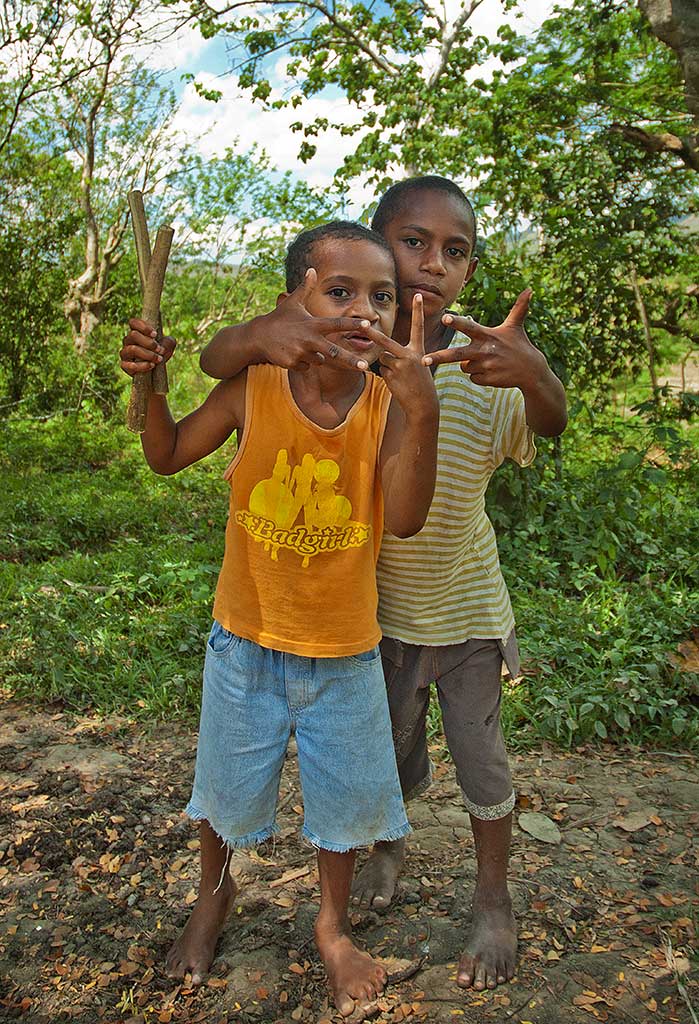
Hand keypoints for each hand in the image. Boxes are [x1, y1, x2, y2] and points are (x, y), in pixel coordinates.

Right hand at [121, 318, 175, 375]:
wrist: (156, 370)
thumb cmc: (160, 353)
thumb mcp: (168, 345)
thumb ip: (168, 341)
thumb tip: (162, 347)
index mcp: (137, 332)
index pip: (133, 322)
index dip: (144, 327)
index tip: (155, 335)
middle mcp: (128, 341)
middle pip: (133, 335)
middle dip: (149, 343)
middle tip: (160, 350)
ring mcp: (125, 353)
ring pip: (132, 349)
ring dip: (148, 354)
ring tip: (159, 359)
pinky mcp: (125, 365)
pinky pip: (129, 365)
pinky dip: (143, 366)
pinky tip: (152, 365)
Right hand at [258, 268, 373, 371]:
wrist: (258, 336)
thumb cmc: (279, 318)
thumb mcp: (293, 302)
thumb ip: (305, 288)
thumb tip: (311, 269)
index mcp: (313, 324)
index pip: (337, 324)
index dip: (353, 324)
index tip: (367, 324)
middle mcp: (309, 339)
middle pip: (334, 352)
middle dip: (350, 360)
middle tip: (364, 366)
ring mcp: (301, 352)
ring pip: (319, 359)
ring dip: (314, 355)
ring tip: (299, 344)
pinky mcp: (293, 363)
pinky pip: (307, 367)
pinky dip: (303, 362)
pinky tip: (291, 353)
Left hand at [361, 294, 437, 417]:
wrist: (423, 404)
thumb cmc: (420, 383)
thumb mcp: (416, 365)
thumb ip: (401, 355)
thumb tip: (381, 353)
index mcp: (418, 350)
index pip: (418, 327)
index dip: (417, 311)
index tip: (417, 295)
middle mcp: (410, 355)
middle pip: (386, 342)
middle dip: (372, 334)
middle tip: (362, 324)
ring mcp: (399, 366)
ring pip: (382, 359)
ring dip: (387, 367)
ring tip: (400, 377)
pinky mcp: (391, 376)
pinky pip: (382, 371)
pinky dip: (386, 376)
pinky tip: (397, 383)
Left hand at [422, 289, 547, 388]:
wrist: (531, 371)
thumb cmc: (521, 345)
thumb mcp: (516, 326)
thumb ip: (519, 307)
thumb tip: (530, 289)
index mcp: (487, 335)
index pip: (469, 327)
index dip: (456, 322)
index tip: (444, 317)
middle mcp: (484, 351)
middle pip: (456, 355)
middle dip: (438, 357)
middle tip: (422, 360)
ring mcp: (485, 367)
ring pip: (464, 366)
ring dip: (471, 364)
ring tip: (487, 360)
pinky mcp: (487, 380)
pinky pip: (472, 378)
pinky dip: (478, 376)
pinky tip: (491, 372)